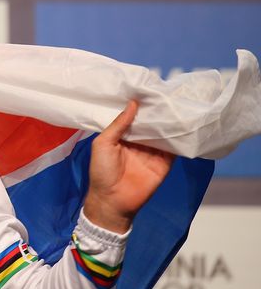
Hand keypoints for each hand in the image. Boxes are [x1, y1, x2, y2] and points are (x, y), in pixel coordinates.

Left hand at [83, 100, 175, 233]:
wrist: (112, 201)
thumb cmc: (101, 171)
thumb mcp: (103, 143)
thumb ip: (118, 124)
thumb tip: (133, 103)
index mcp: (122, 135)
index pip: (135, 116)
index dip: (141, 104)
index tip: (150, 88)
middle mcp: (139, 141)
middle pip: (152, 123)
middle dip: (159, 110)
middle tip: (170, 92)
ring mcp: (153, 151)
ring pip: (164, 133)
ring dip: (171, 122)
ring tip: (181, 103)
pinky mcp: (165, 162)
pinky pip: (175, 148)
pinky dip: (180, 138)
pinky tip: (187, 124)